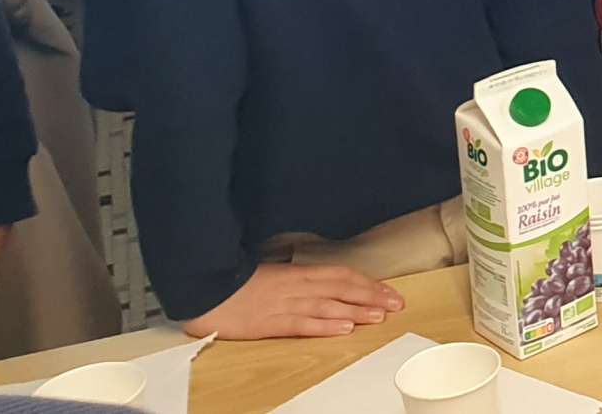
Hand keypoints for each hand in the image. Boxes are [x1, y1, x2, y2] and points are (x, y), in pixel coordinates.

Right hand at [179, 262, 403, 339]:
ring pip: (327, 306)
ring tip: (379, 316)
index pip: (342, 276)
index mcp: (299, 273)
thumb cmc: (239, 283)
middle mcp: (297, 287)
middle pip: (341, 289)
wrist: (205, 289)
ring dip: (356, 311)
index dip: (368, 284)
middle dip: (371, 297)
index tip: (390, 292)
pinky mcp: (270, 322)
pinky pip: (302, 324)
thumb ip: (302, 281)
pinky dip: (325, 326)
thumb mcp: (276, 276)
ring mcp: (284, 304)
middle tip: (396, 304)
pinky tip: (344, 328)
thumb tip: (329, 288)